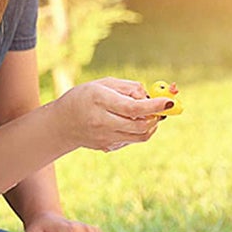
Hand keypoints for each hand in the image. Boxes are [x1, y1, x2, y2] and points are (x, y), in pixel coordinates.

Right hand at [56, 76, 170, 151]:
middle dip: (156, 116)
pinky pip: (132, 140)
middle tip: (162, 107)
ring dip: (151, 124)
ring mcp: (105, 138)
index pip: (132, 108)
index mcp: (100, 101)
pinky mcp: (108, 147)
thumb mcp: (104, 84)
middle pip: (140, 125)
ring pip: (140, 136)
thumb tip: (150, 95)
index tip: (170, 101)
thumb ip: (128, 88)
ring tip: (148, 113)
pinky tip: (130, 121)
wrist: (62, 124)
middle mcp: (102, 122)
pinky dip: (139, 131)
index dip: (154, 106)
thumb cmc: (84, 97)